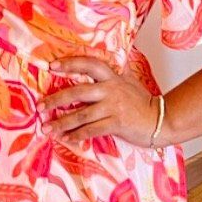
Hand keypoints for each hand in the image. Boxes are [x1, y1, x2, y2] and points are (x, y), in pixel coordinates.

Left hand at [39, 55, 163, 147]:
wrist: (161, 120)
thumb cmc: (143, 103)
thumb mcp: (129, 82)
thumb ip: (115, 73)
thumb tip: (106, 63)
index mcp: (112, 77)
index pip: (89, 64)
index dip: (70, 63)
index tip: (51, 66)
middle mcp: (111, 89)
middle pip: (78, 91)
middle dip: (56, 99)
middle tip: (40, 106)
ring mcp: (113, 107)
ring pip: (81, 114)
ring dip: (62, 122)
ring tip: (47, 128)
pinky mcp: (116, 123)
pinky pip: (91, 130)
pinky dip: (77, 135)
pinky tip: (67, 139)